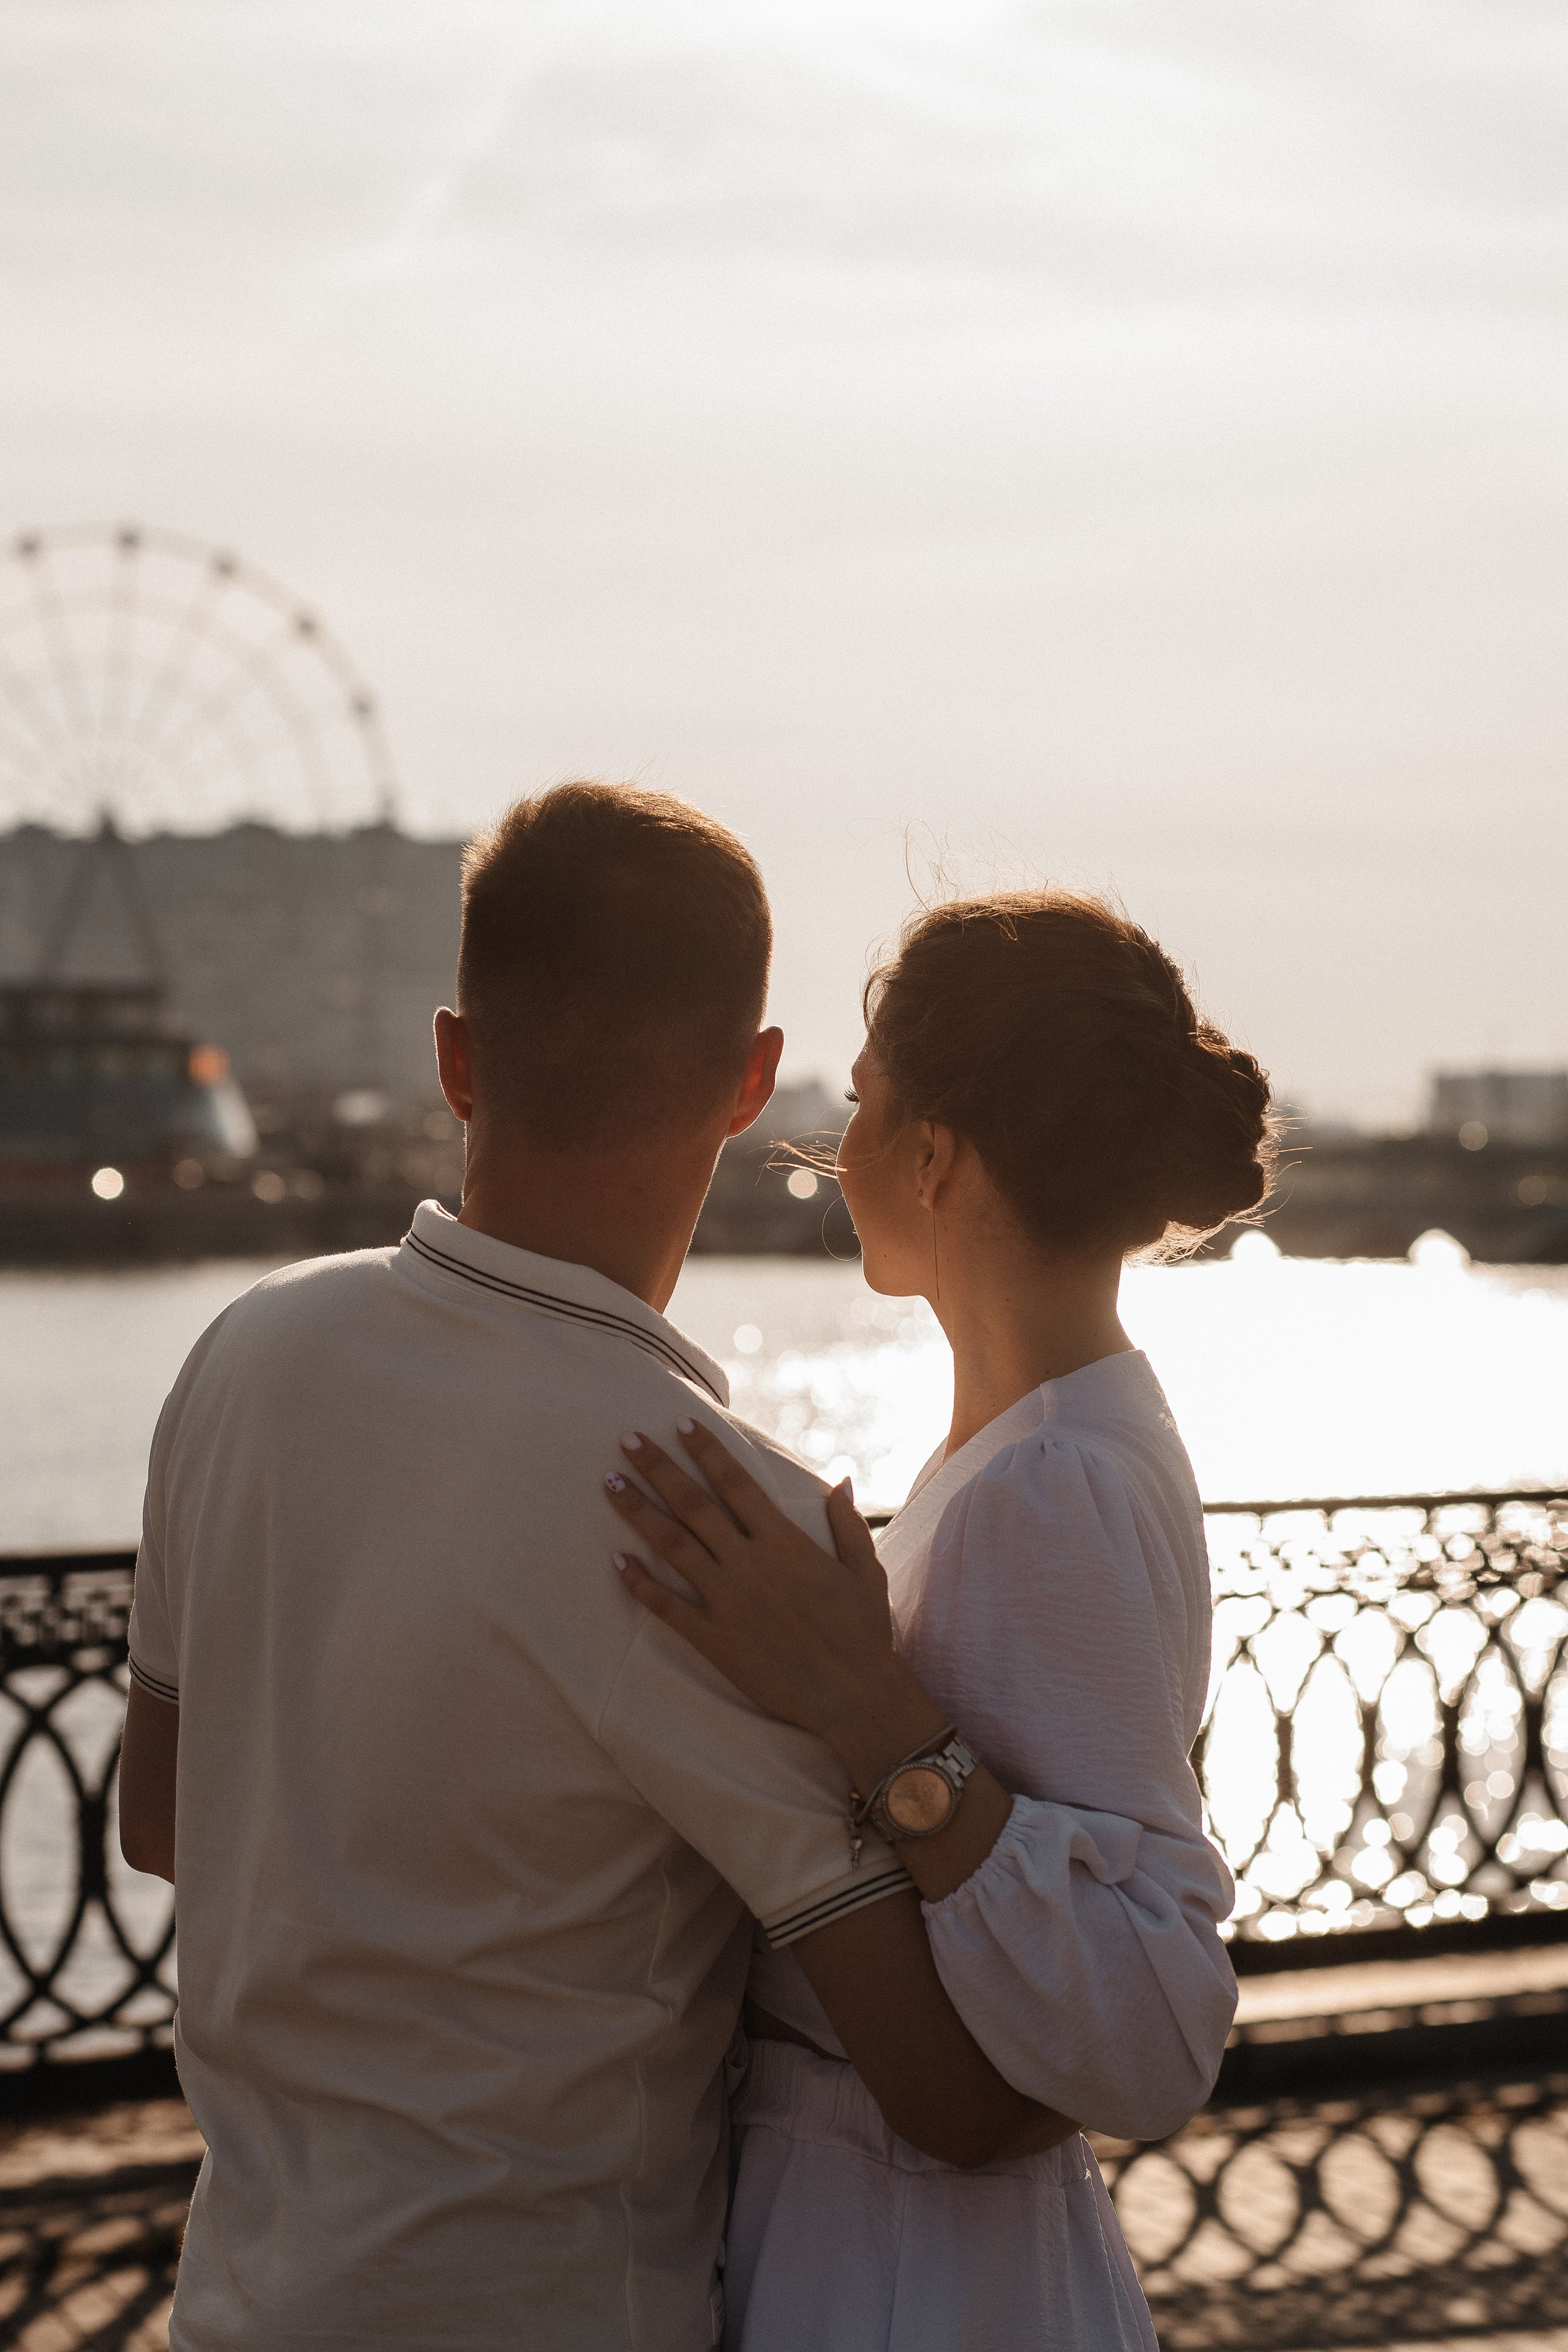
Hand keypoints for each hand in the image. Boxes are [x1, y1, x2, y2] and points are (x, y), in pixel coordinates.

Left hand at [605, 1420, 946, 1786]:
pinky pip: (668, 1607)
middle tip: (626, 1440)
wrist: (855, 1696)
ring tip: (610, 1483)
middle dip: (657, 1468)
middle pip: (693, 1504)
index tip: (679, 1424)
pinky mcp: (715, 1639)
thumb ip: (846, 1523)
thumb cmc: (865, 1632)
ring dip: (637, 1512)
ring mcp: (728, 1601)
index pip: (736, 1482)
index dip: (706, 1450)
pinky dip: (640, 1583)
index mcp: (784, 1541)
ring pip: (672, 1546)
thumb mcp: (865, 1570)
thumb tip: (839, 1478)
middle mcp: (750, 1564)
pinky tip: (616, 1561)